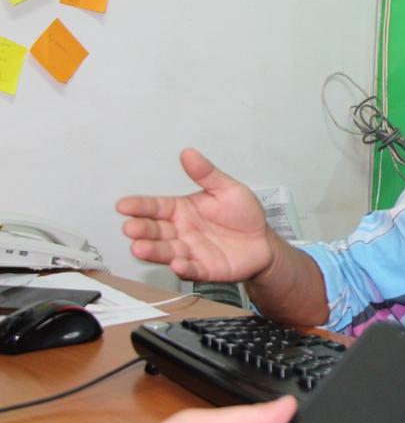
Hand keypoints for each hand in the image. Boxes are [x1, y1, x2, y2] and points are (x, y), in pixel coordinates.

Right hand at [116, 148, 274, 281]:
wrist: (263, 241)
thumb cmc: (243, 215)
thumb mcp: (227, 189)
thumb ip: (207, 174)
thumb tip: (188, 153)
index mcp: (182, 210)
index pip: (156, 207)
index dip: (139, 206)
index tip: (123, 205)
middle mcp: (181, 231)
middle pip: (156, 231)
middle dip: (141, 230)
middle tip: (130, 228)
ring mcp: (191, 251)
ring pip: (167, 252)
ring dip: (153, 251)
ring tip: (139, 249)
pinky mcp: (205, 269)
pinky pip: (192, 269)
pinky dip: (183, 267)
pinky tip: (177, 264)